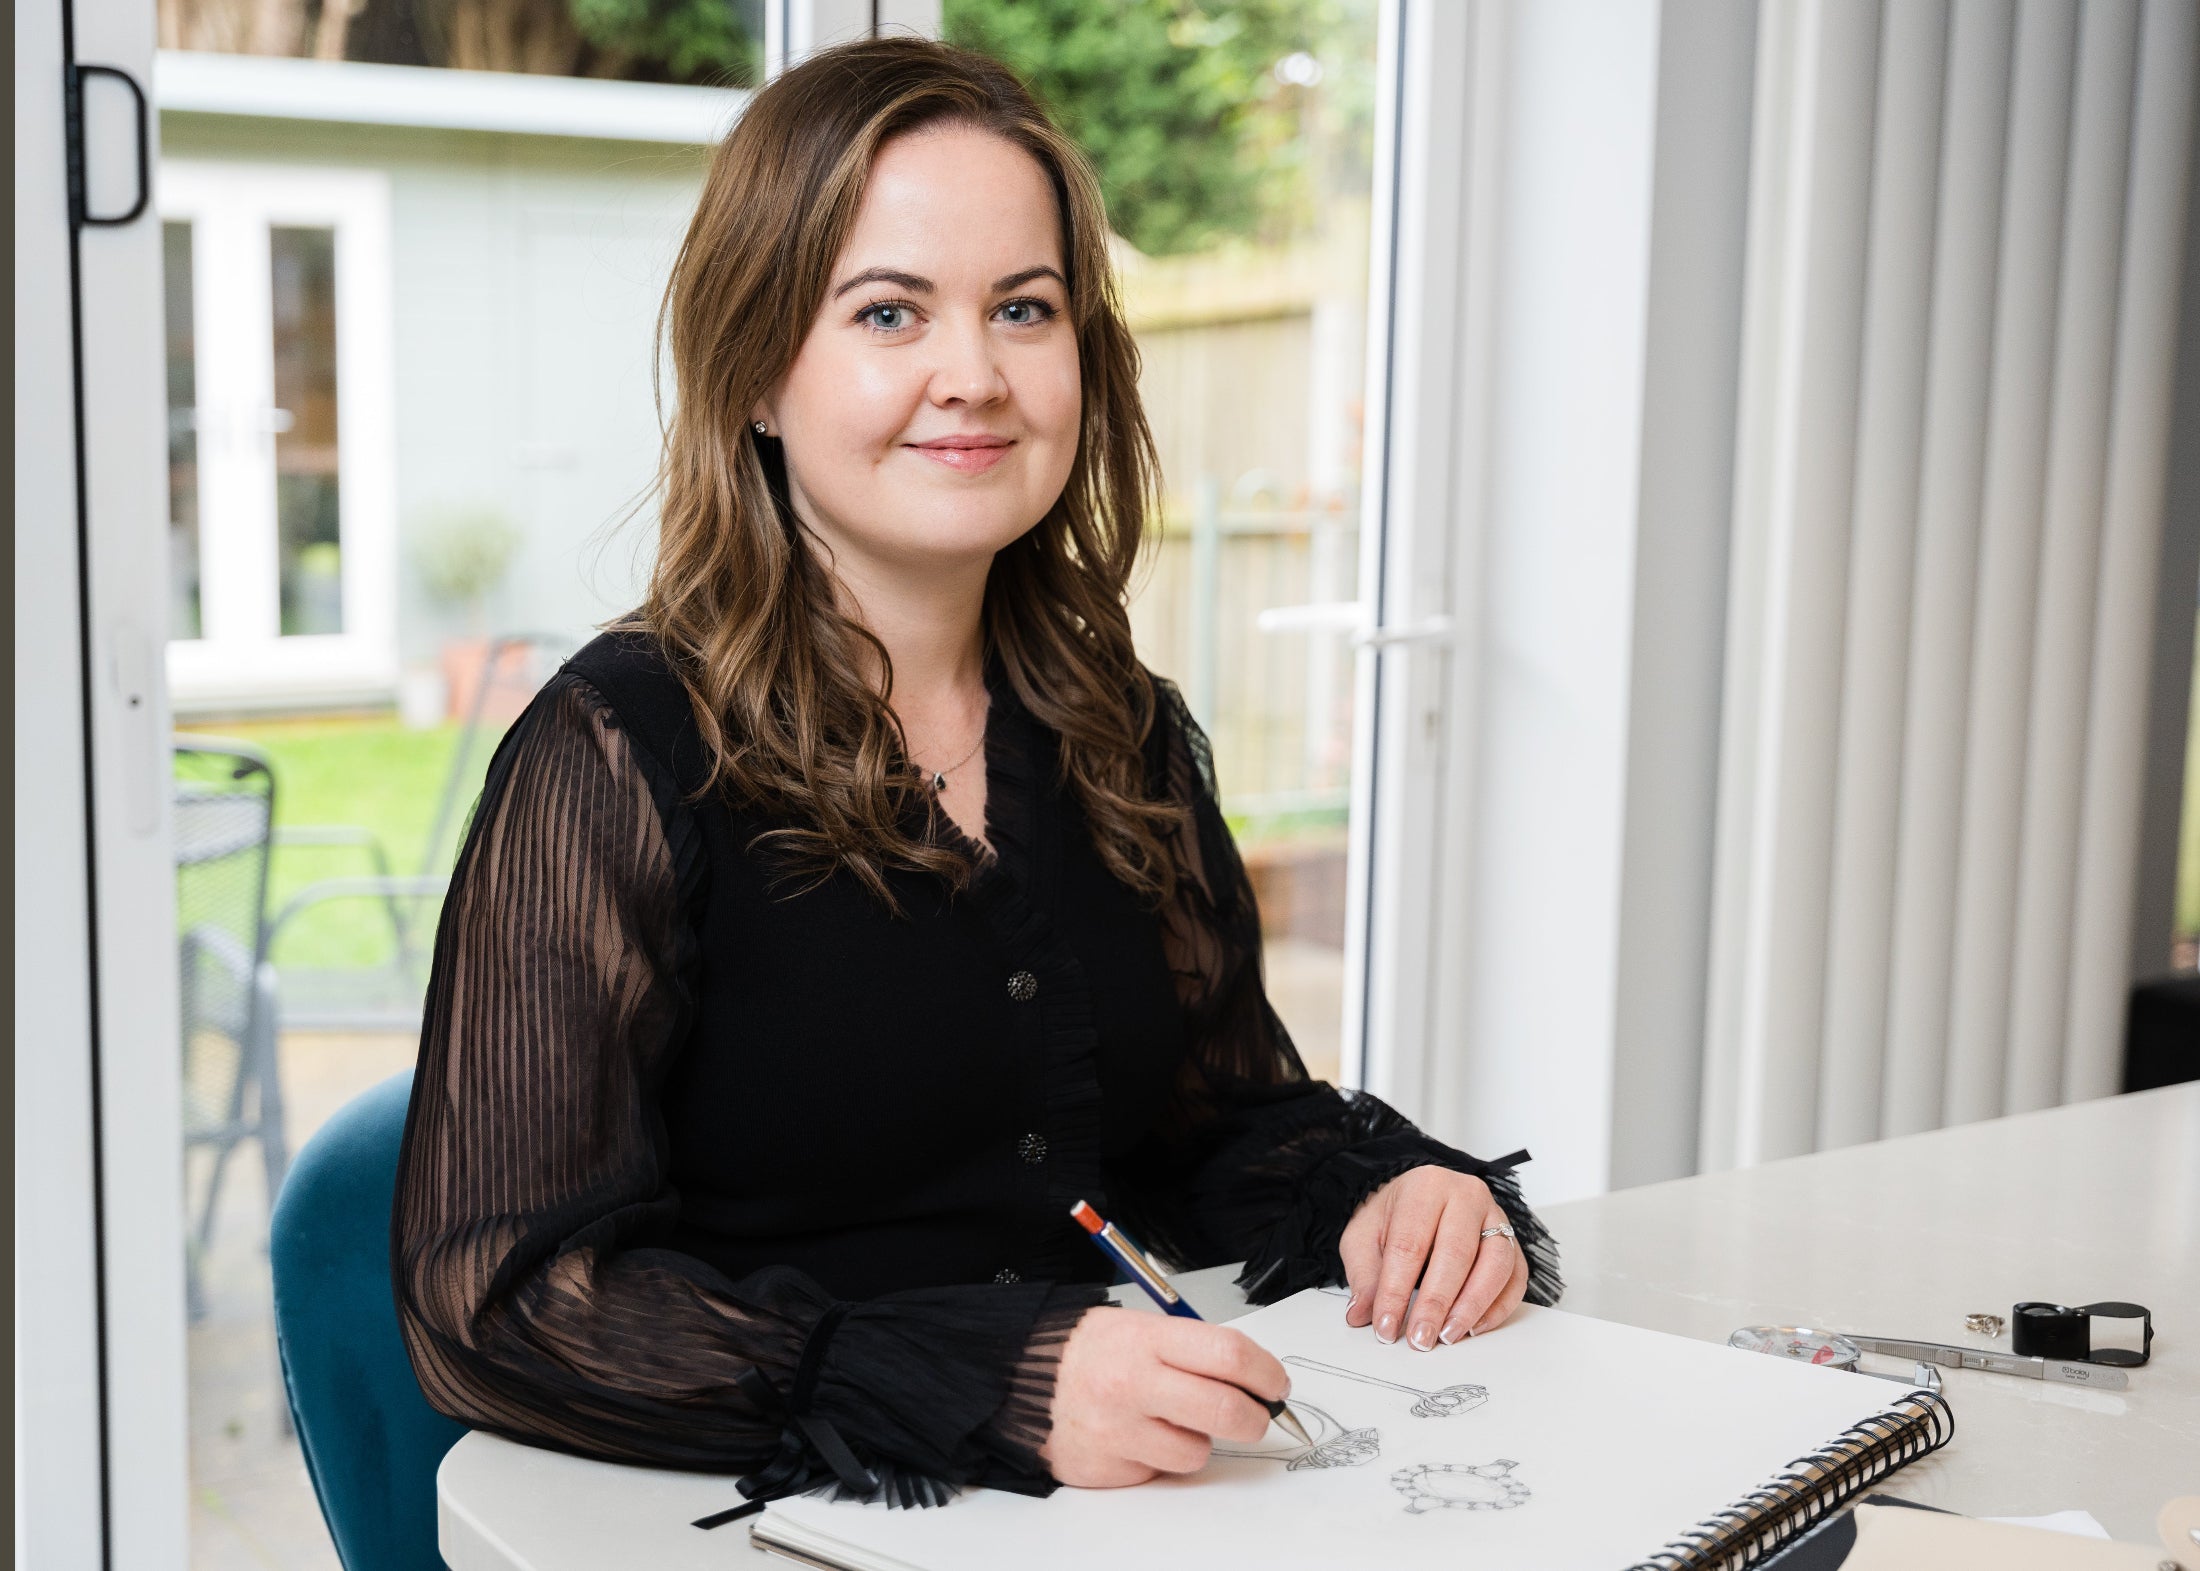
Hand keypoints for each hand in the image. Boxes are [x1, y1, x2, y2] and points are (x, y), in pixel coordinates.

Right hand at [1040, 1307, 1290, 1487]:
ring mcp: (1119, 1430)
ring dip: (1198, 1441)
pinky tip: (1137, 1435)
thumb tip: (1254, 1378)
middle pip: (1226, 1411)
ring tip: (1171, 1420)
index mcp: (1147, 1339)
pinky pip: (1159, 1471)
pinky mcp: (1107, 1467)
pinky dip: (1159, 1457)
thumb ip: (1193, 1350)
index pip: (1229, 1354)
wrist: (1017, 1378)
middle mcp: (1133, 1383)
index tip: (1275, 1384)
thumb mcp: (1138, 1327)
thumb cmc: (1087, 1351)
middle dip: (1255, 1418)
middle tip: (1256, 1415)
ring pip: (1197, 1453)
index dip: (1266, 1373)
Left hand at [1339, 1165, 1529, 1349]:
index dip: (1395, 1291)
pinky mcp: (1513, 1241)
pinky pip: (1516, 1277)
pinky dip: (1499, 1307)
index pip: (1409, 1244)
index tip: (1385, 1327)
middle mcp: (1466, 1195)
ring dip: (1472, 1307)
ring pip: (1495, 1264)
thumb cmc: (1394, 1217)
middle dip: (1436, 1303)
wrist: (1419, 1198)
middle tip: (1421, 1338)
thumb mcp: (1363, 1237)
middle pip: (1456, 1253)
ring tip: (1448, 1335)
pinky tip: (1475, 1327)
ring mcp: (1496, 1217)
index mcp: (1424, 1187)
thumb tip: (1360, 1314)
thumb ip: (1364, 1275)